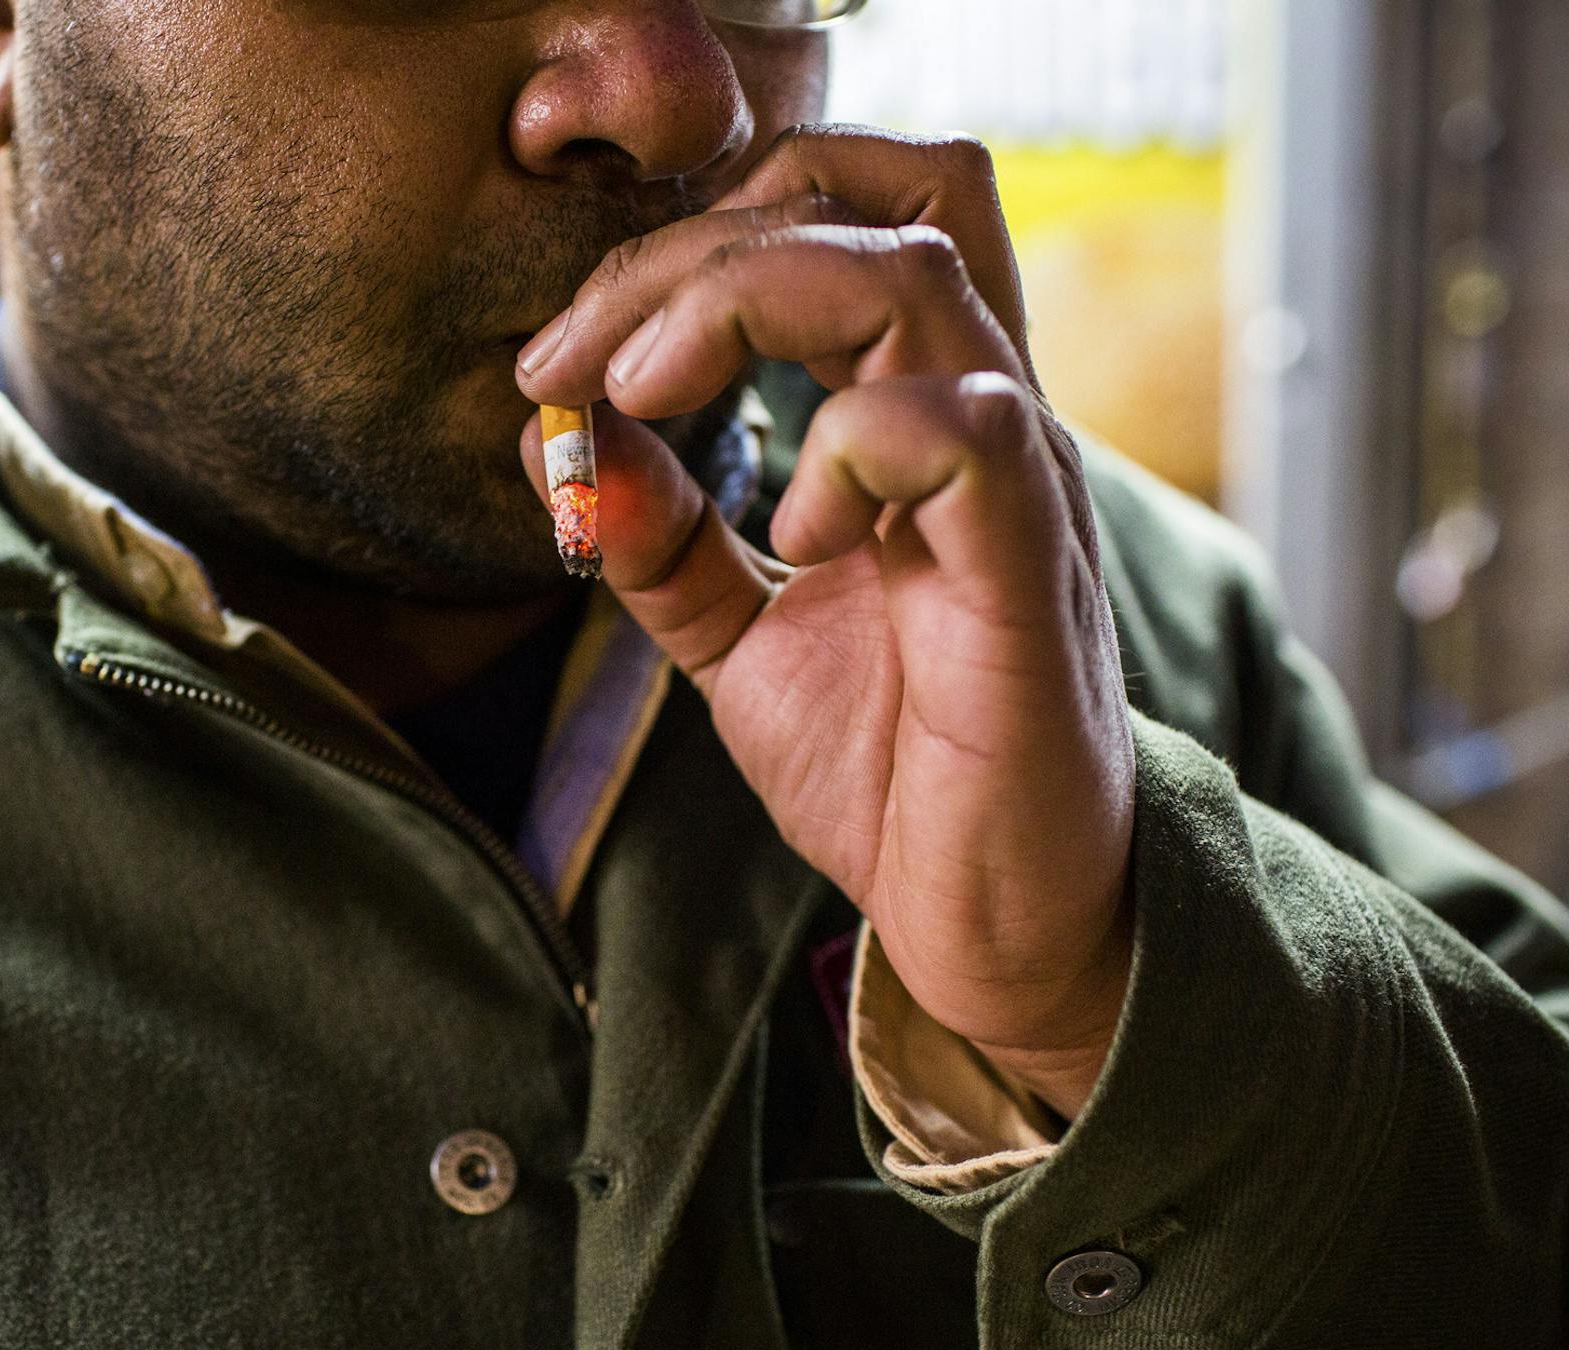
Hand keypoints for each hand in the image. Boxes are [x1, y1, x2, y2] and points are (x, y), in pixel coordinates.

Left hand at [516, 127, 1134, 1117]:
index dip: (681, 243)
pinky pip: (962, 430)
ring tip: (640, 399)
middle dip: (681, 252)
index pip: (835, 216)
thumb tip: (555, 437)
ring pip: (910, 272)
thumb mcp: (737, 635)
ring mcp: (1012, 483)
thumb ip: (662, 534)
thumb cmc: (893, 765)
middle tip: (569, 362)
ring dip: (738, 304)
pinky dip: (850, 448)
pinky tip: (795, 537)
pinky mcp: (1028, 570)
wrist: (987, 912)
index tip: (559, 361)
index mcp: (912, 411)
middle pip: (863, 203)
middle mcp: (975, 414)